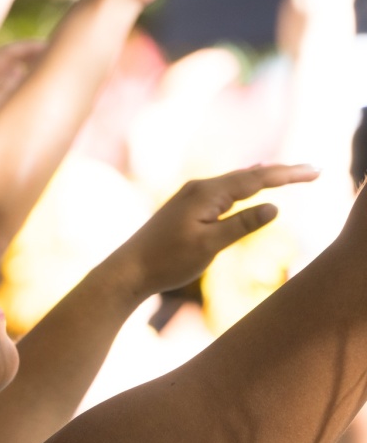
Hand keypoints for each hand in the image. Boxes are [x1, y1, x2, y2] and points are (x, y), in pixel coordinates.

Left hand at [113, 164, 319, 296]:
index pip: (257, 179)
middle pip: (249, 175)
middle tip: (313, 171)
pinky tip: (250, 181)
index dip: (288, 175)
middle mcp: (198, 189)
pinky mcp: (185, 207)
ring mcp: (190, 197)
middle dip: (281, 173)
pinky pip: (223, 190)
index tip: (315, 172)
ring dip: (264, 177)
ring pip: (235, 182)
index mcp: (206, 194)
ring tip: (290, 173)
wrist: (127, 271)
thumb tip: (274, 206)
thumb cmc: (165, 261)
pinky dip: (244, 185)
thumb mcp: (208, 246)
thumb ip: (241, 225)